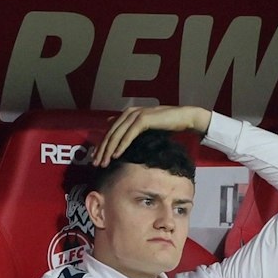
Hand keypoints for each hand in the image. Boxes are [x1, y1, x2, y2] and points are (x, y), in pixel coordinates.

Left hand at [92, 105, 211, 166]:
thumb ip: (130, 128)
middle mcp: (128, 113)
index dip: (101, 146)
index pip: (110, 132)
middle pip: (110, 134)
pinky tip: (116, 156)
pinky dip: (121, 146)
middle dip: (102, 150)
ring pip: (117, 135)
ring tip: (104, 163)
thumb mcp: (144, 127)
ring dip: (109, 150)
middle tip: (96, 164)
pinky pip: (128, 135)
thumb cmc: (165, 124)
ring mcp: (135, 115)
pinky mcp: (142, 120)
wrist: (183, 118)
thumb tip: (112, 126)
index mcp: (127, 114)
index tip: (95, 159)